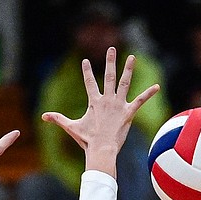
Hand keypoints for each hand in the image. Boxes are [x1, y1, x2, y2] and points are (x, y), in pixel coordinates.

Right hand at [42, 48, 159, 176]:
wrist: (101, 150)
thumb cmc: (87, 140)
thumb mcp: (71, 128)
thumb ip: (58, 119)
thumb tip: (43, 116)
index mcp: (94, 102)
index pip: (89, 82)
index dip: (86, 71)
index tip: (85, 60)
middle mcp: (107, 100)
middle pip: (108, 76)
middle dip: (110, 61)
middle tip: (111, 48)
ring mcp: (118, 105)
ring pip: (124, 83)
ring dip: (128, 69)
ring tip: (132, 57)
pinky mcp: (128, 113)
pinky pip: (140, 101)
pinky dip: (149, 93)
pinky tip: (157, 86)